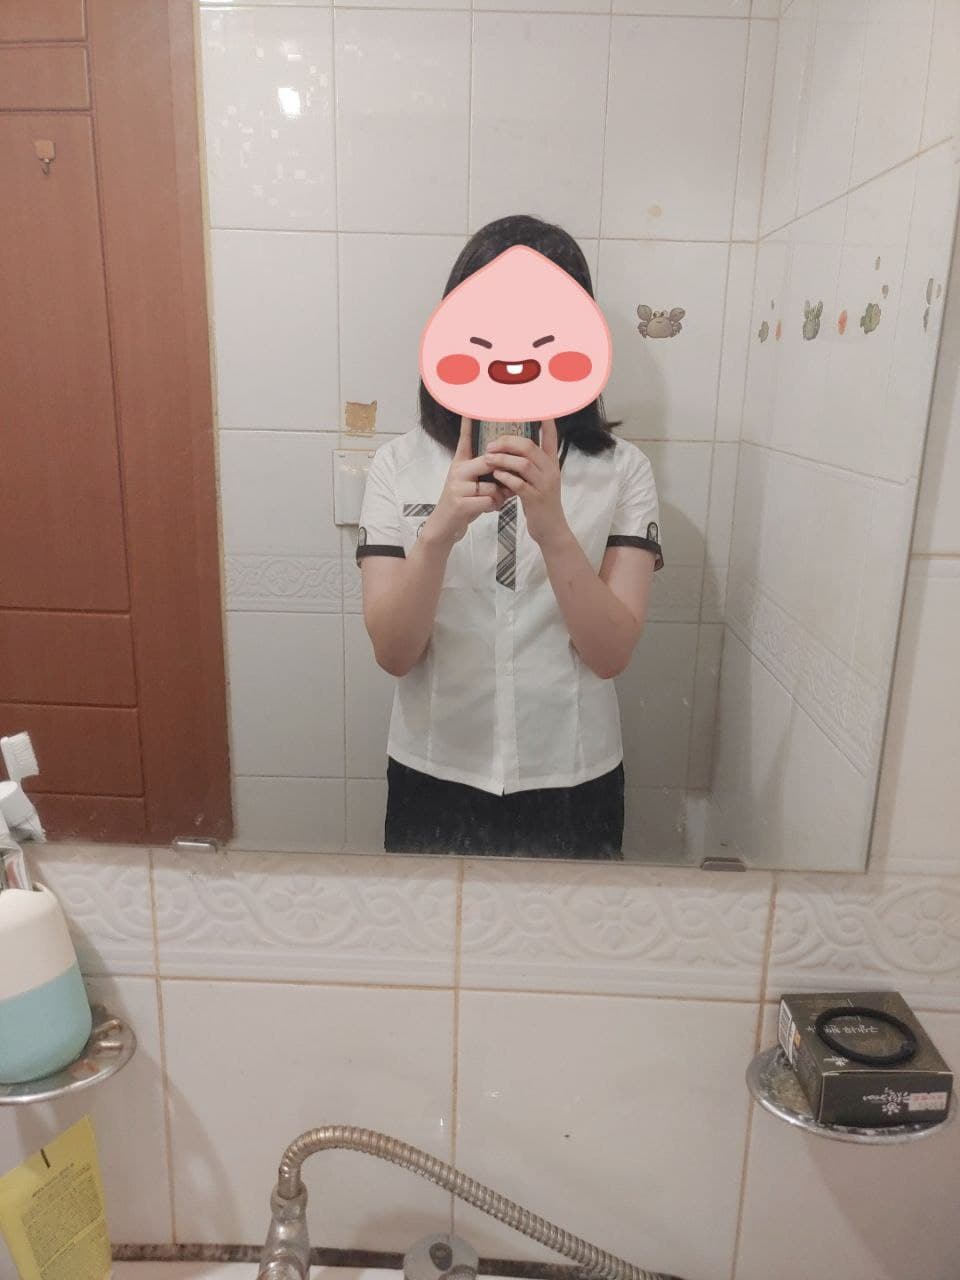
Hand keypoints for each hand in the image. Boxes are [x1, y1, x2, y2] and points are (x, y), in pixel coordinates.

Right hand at [424, 416, 507, 548]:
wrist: (445, 525)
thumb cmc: (464, 502)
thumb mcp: (473, 484)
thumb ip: (488, 474)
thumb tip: (510, 467)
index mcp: (461, 463)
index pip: (465, 440)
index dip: (468, 424)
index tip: (472, 407)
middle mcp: (457, 471)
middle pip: (488, 461)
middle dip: (503, 470)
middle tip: (512, 477)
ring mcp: (457, 487)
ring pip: (491, 485)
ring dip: (499, 495)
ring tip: (496, 501)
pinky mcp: (459, 503)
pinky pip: (488, 501)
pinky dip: (494, 506)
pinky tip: (490, 509)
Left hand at [486, 418, 569, 547]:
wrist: (551, 529)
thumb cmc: (541, 503)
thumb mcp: (540, 480)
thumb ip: (530, 465)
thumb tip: (512, 450)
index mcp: (551, 464)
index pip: (551, 438)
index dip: (545, 423)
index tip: (538, 408)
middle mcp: (550, 471)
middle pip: (528, 447)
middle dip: (506, 443)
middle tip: (490, 445)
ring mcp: (544, 485)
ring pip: (522, 463)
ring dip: (502, 459)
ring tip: (488, 458)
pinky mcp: (536, 499)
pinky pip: (518, 483)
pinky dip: (505, 477)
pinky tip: (495, 475)